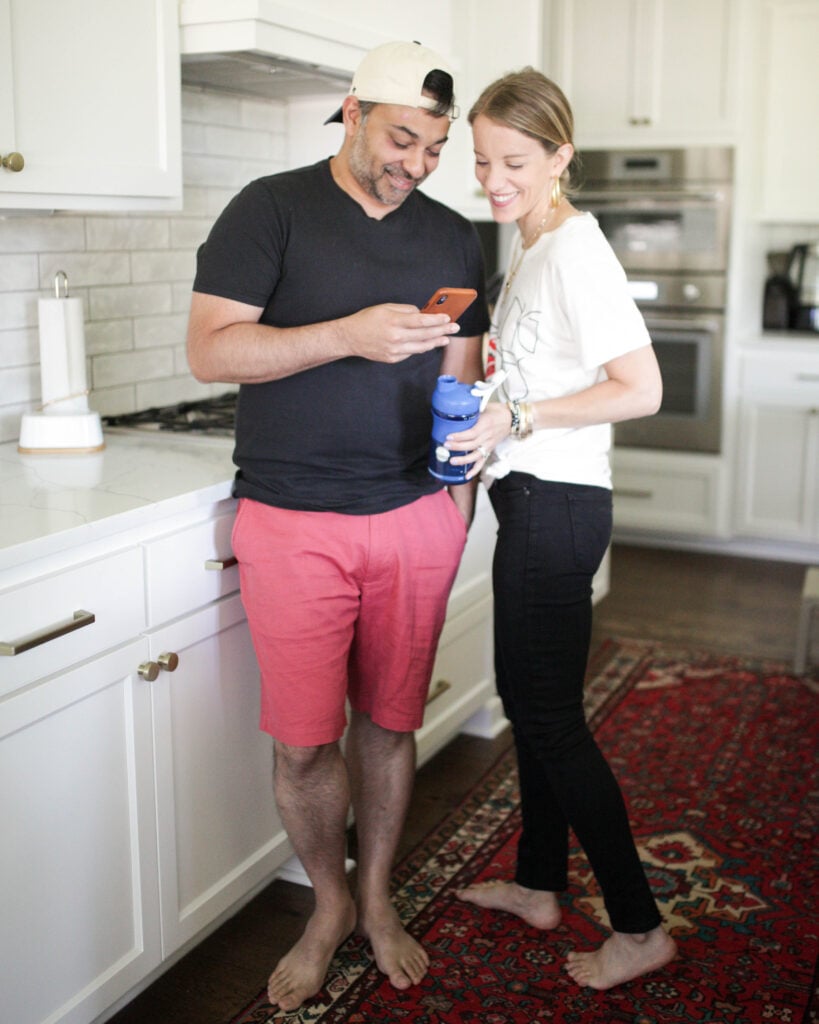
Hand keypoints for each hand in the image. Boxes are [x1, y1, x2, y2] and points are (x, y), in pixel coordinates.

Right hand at [339, 303, 460, 363]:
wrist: (350, 338)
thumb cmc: (367, 320)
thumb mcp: (385, 307)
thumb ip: (405, 310)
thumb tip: (422, 314)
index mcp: (394, 321)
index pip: (421, 321)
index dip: (436, 320)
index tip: (447, 318)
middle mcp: (396, 337)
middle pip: (425, 334)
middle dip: (442, 330)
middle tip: (455, 327)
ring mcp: (395, 350)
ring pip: (421, 347)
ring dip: (435, 342)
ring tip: (446, 338)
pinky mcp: (393, 358)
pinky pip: (411, 353)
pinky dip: (420, 347)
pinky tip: (428, 343)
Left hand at [445, 403, 512, 479]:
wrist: (512, 418)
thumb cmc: (497, 411)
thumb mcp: (484, 406)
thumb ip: (472, 411)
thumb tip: (457, 410)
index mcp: (486, 424)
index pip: (472, 433)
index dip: (460, 436)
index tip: (449, 436)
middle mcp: (488, 436)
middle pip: (472, 445)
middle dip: (458, 447)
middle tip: (446, 446)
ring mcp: (489, 445)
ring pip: (476, 455)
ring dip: (464, 460)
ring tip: (452, 461)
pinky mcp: (490, 450)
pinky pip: (482, 462)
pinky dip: (475, 470)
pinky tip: (466, 476)